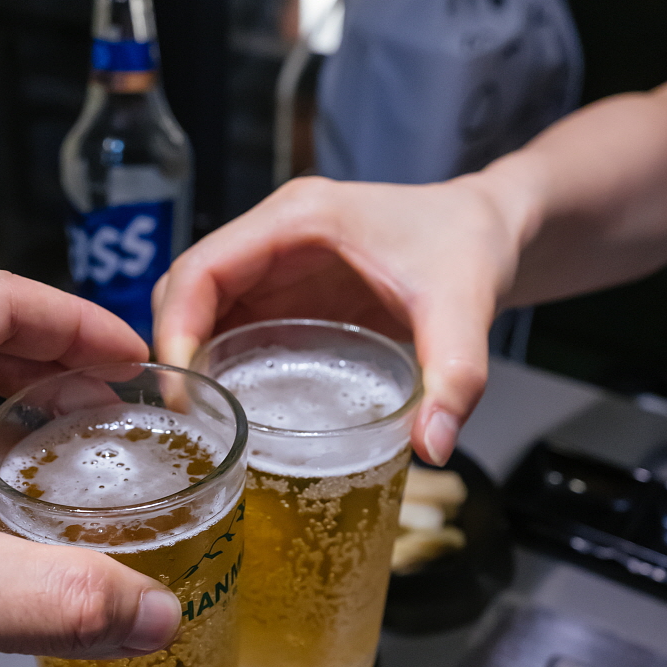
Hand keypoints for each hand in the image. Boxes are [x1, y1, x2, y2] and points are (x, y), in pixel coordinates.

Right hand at [153, 176, 524, 465]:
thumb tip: (432, 447)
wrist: (491, 229)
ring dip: (193, 362)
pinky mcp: (289, 291)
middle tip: (188, 422)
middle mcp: (275, 236)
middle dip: (176, 352)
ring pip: (203, 309)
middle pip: (187, 289)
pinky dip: (220, 365)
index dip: (177, 329)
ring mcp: (278, 264)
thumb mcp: (466, 307)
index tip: (184, 394)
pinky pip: (233, 325)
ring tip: (200, 426)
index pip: (202, 268)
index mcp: (298, 220)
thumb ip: (455, 375)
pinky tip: (231, 411)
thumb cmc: (472, 247)